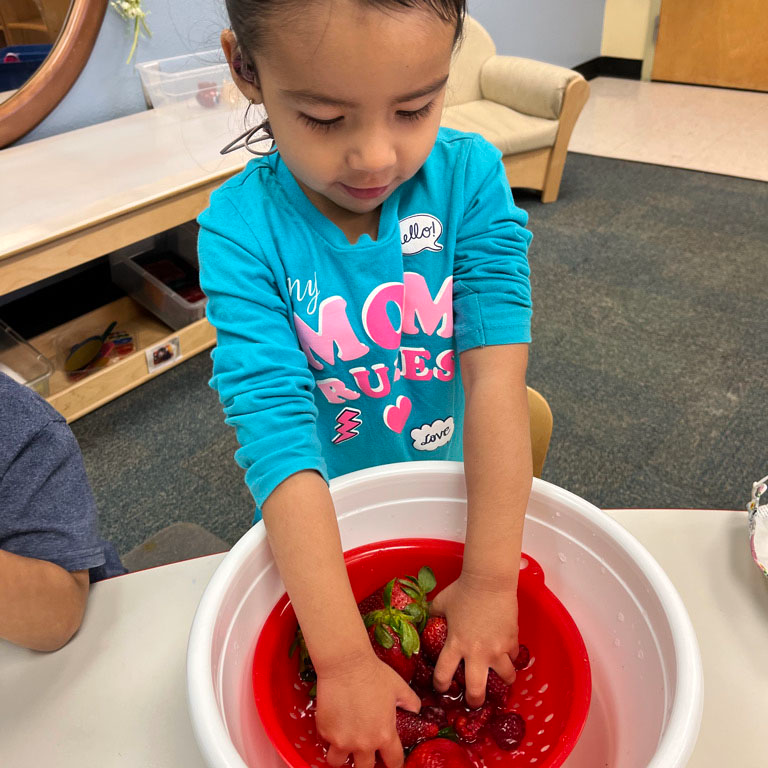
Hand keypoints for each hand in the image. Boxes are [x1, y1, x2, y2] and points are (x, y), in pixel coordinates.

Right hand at [316, 650, 421, 767]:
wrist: (345, 664)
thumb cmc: (374, 673)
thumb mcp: (399, 687)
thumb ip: (410, 702)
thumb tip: (416, 710)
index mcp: (384, 735)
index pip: (394, 762)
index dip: (394, 764)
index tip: (391, 762)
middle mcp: (363, 743)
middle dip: (366, 763)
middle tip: (365, 754)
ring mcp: (342, 739)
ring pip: (338, 762)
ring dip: (342, 755)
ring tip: (344, 744)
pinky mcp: (325, 731)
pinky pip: (327, 742)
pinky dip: (330, 736)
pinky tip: (333, 723)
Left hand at [429, 572, 518, 707]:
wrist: (489, 581)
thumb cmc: (462, 590)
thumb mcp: (441, 603)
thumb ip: (433, 615)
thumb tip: (423, 620)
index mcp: (455, 644)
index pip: (443, 675)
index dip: (441, 686)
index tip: (442, 689)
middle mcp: (476, 653)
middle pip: (476, 690)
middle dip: (474, 701)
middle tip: (474, 702)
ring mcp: (497, 649)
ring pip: (504, 679)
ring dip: (502, 681)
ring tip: (499, 680)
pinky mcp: (511, 641)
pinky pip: (513, 657)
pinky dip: (510, 658)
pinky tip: (507, 654)